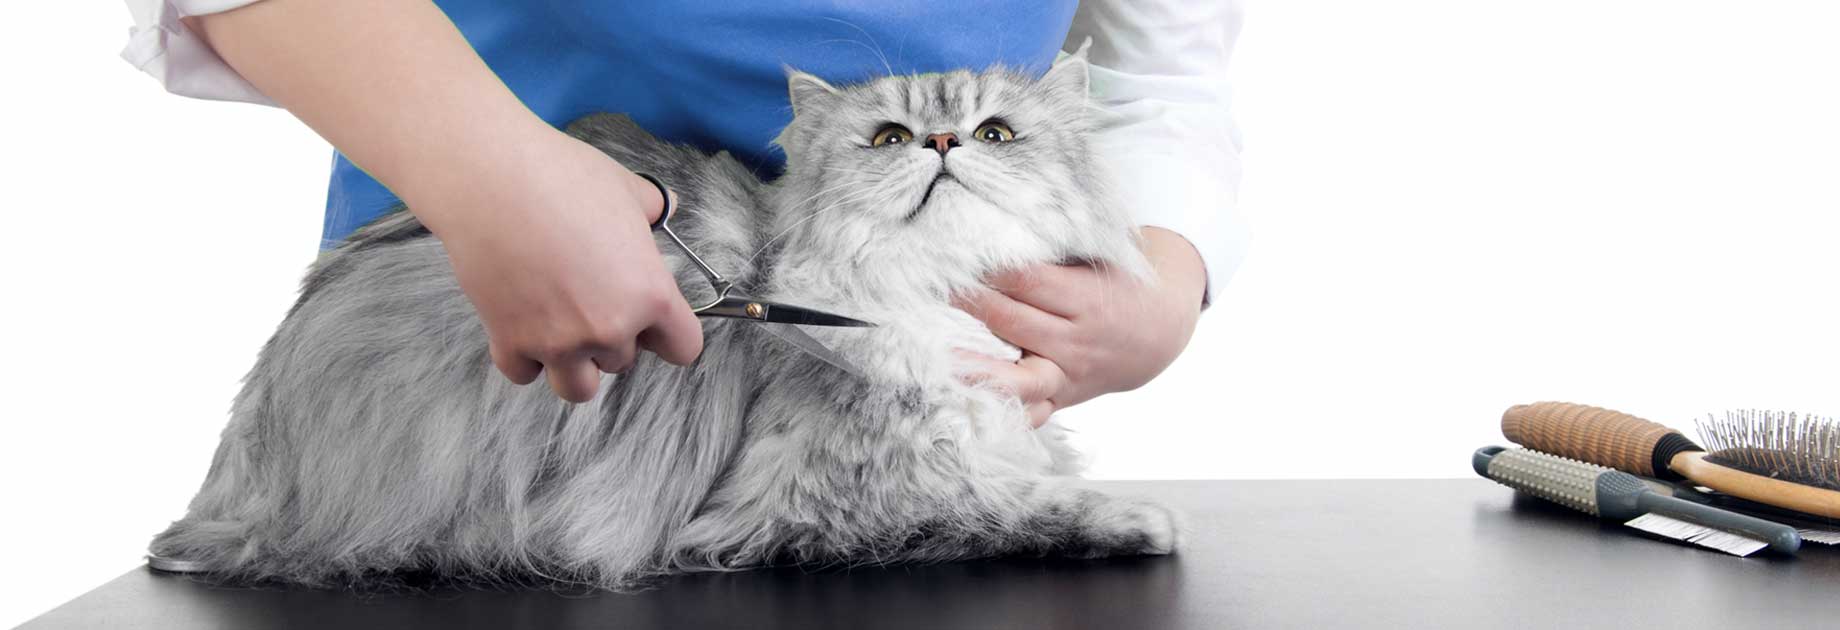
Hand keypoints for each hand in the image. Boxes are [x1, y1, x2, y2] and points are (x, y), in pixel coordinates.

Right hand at [411, 130, 703, 402]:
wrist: (489, 179)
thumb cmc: (561, 177)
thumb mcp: (627, 188)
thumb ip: (654, 208)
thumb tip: (665, 205)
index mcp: (650, 295)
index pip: (684, 348)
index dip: (669, 334)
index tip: (653, 321)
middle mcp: (609, 328)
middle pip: (624, 362)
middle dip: (610, 337)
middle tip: (588, 297)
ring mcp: (558, 342)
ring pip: (578, 387)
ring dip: (573, 363)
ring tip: (561, 324)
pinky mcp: (510, 342)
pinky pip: (524, 374)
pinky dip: (523, 356)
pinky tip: (521, 321)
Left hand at [954, 228, 1206, 426]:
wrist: (1158, 330)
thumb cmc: (1116, 282)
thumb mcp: (1099, 257)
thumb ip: (1054, 247)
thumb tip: (996, 223)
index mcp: (1088, 299)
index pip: (1026, 281)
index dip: (987, 268)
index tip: (953, 254)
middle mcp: (1077, 343)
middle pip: (1011, 321)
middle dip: (966, 303)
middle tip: (926, 288)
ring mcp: (1069, 376)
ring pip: (1017, 379)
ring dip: (975, 368)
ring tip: (935, 357)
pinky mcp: (1063, 400)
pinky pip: (1031, 415)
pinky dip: (1000, 414)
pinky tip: (965, 406)